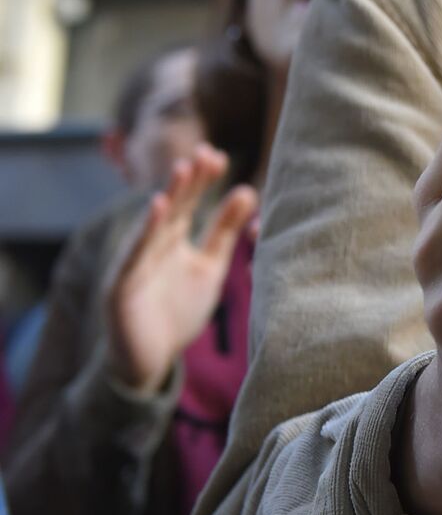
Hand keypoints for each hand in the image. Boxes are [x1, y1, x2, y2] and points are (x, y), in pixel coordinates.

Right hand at [105, 145, 257, 394]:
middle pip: (170, 208)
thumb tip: (248, 189)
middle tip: (204, 153)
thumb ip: (225, 231)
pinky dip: (142, 236)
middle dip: (187, 181)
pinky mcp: (120, 289)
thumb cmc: (178, 310)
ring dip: (166, 199)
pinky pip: (132, 258)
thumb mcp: (210, 266)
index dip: (202, 180)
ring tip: (182, 173)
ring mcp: (133, 266)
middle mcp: (151, 247)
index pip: (188, 203)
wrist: (151, 361)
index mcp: (172, 240)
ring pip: (151, 228)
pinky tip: (156, 211)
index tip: (219, 155)